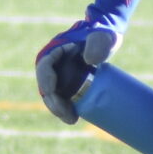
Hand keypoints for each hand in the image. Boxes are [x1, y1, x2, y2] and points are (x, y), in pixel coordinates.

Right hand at [36, 0, 150, 121]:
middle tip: (69, 115)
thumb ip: (98, 44)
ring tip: (72, 119)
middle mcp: (52, 64)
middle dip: (54, 103)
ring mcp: (59, 73)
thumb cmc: (104, 34)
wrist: (108, 36)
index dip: (47, 84)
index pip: (44, 70)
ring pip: (52, 95)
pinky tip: (73, 118)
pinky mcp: (68, 81)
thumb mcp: (103, 37)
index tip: (56, 94)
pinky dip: (64, 108)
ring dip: (58, 109)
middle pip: (46, 87)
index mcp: (53, 51)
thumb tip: (88, 61)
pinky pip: (61, 96)